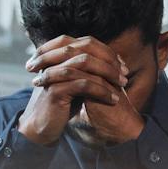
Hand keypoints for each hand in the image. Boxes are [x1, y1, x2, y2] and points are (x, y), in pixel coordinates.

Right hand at [16, 36, 130, 145]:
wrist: (43, 126)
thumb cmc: (63, 104)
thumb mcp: (78, 82)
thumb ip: (90, 69)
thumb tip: (115, 59)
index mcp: (58, 54)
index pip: (86, 42)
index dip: (106, 51)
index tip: (122, 65)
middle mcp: (53, 59)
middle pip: (86, 48)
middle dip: (109, 60)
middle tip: (125, 73)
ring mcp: (52, 73)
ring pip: (84, 63)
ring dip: (108, 73)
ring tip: (122, 85)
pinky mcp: (54, 90)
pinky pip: (83, 84)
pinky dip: (101, 90)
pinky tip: (113, 99)